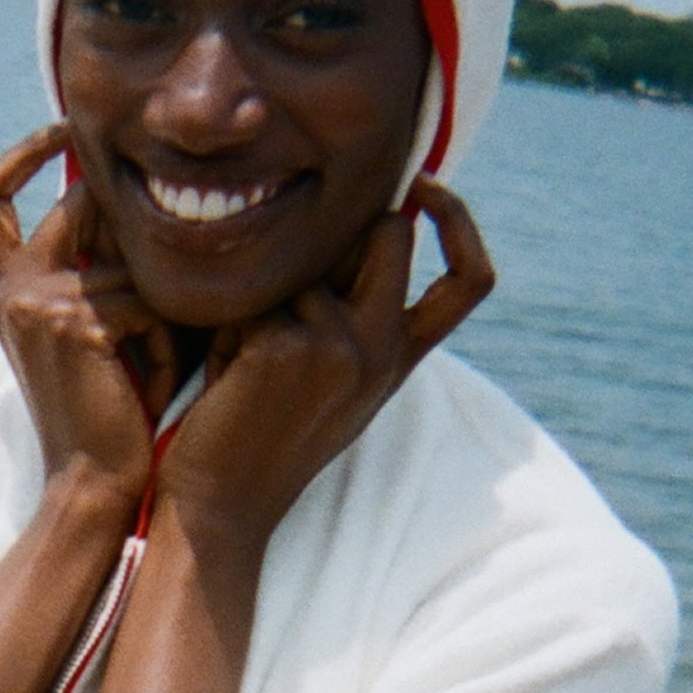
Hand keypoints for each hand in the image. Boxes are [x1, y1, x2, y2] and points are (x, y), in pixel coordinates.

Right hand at [0, 123, 175, 515]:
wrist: (93, 486)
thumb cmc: (111, 418)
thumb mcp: (96, 335)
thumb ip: (98, 272)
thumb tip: (140, 200)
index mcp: (8, 291)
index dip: (23, 153)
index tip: (62, 127)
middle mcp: (11, 289)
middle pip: (77, 204)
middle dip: (134, 236)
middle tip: (157, 313)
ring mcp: (36, 302)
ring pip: (130, 262)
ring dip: (161, 315)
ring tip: (156, 375)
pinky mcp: (73, 321)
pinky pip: (145, 301)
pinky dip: (165, 345)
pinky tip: (152, 388)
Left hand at [154, 178, 496, 573]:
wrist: (221, 507)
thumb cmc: (259, 440)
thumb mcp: (329, 379)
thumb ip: (354, 315)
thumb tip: (355, 229)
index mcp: (398, 359)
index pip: (470, 281)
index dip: (460, 224)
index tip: (423, 186)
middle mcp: (381, 349)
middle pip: (389, 234)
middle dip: (339, 239)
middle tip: (289, 300)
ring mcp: (338, 346)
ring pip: (303, 263)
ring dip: (264, 302)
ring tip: (242, 366)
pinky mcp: (284, 346)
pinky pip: (252, 296)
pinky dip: (228, 329)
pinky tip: (223, 379)